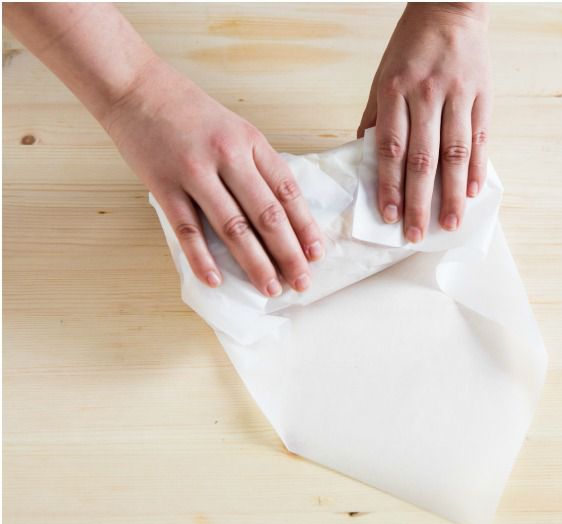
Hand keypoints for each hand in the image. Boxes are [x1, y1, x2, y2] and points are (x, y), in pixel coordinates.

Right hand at [101, 59, 321, 294]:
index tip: (317, 254)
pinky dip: (202, 257)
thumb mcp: (236, 129)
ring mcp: (194, 172)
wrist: (133, 86)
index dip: (305, 226)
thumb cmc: (189, 112)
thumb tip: (283, 213)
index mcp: (251, 143)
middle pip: (266, 214)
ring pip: (232, 227)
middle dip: (288, 253)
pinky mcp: (163, 185)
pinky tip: (216, 280)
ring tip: (269, 288)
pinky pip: (187, 228)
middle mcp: (227, 157)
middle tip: (302, 283)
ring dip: (254, 262)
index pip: (287, 192)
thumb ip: (258, 166)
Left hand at [357, 3, 490, 241]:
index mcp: (395, 90)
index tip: (388, 216)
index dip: (389, 185)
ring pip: (454, 155)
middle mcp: (426, 95)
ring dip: (452, 195)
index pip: (390, 148)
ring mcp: (457, 97)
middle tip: (416, 233)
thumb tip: (366, 154)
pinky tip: (472, 193)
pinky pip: (479, 140)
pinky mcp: (482, 98)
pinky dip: (477, 169)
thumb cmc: (412, 44)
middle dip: (418, 201)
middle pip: (422, 159)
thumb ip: (376, 115)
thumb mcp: (383, 73)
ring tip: (450, 223)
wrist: (450, 8)